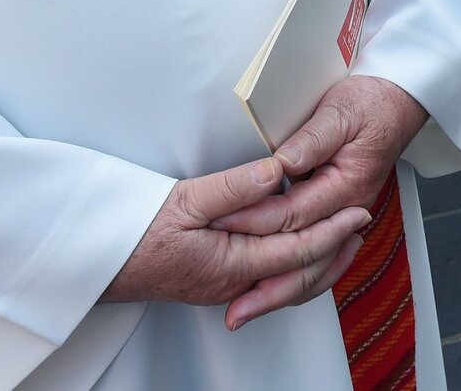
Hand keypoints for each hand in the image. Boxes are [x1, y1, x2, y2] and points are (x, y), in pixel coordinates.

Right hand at [102, 155, 372, 329]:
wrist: (98, 258)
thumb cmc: (134, 229)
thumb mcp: (186, 198)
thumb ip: (236, 186)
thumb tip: (277, 171)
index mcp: (231, 264)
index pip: (298, 250)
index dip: (332, 231)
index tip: (358, 213)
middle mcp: (233, 284)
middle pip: (300, 274)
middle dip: (336, 249)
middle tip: (361, 224)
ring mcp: (224, 288)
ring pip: (286, 283)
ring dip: (319, 261)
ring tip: (341, 240)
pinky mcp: (216, 282)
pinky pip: (268, 281)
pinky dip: (294, 267)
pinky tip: (297, 253)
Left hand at [209, 76, 427, 325]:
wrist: (396, 104)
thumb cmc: (367, 104)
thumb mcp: (337, 112)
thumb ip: (310, 140)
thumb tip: (282, 164)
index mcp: (348, 184)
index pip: (293, 213)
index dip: (255, 221)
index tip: (221, 225)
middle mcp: (350, 209)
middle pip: (304, 257)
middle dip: (265, 283)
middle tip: (231, 304)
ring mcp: (346, 217)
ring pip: (313, 268)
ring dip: (278, 292)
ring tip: (243, 311)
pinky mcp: (338, 218)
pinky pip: (317, 259)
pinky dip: (294, 280)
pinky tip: (269, 292)